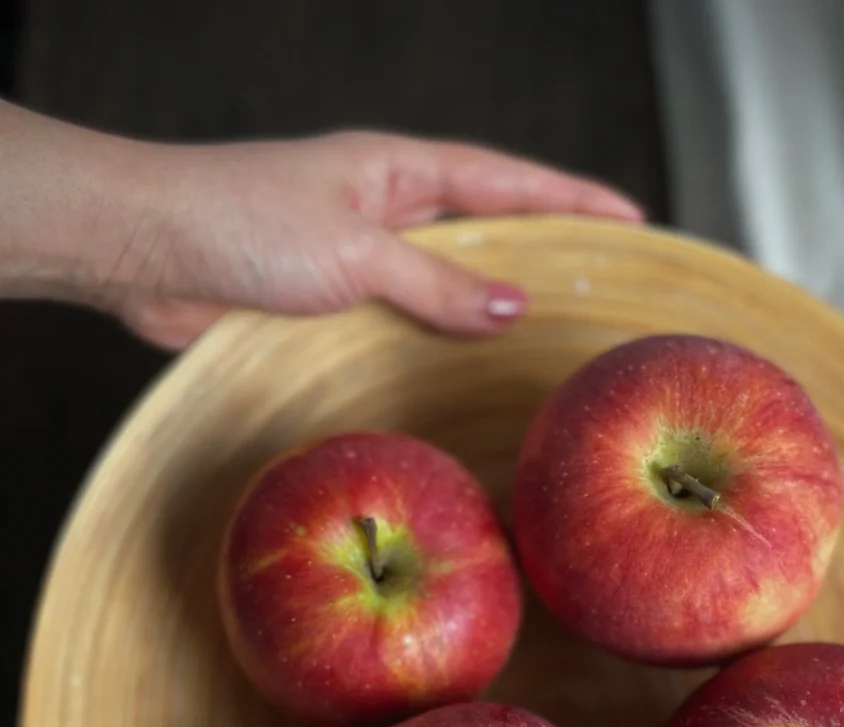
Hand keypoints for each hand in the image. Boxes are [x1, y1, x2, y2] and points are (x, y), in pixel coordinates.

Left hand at [0, 103, 642, 347]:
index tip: (629, 220)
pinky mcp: (326, 302)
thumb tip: (511, 306)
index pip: (505, 182)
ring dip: (486, 308)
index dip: (569, 201)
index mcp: (397, 171)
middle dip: (542, 253)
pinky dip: (432, 343)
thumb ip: (436, 283)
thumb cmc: (241, 223)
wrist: (145, 252)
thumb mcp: (355, 252)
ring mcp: (355, 257)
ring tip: (548, 336)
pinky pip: (398, 322)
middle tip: (602, 284)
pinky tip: (458, 369)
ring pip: (442, 284)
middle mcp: (382, 210)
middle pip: (482, 231)